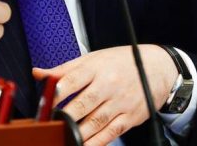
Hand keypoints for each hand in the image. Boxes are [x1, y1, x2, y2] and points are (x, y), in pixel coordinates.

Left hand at [33, 45, 176, 145]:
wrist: (157, 68)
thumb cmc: (120, 62)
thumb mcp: (93, 58)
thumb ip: (65, 69)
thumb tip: (38, 73)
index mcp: (96, 67)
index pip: (72, 79)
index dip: (56, 92)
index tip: (44, 103)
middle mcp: (108, 84)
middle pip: (83, 103)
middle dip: (65, 116)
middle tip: (50, 125)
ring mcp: (120, 102)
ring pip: (96, 121)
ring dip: (78, 133)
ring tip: (63, 138)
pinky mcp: (129, 117)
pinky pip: (111, 133)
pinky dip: (96, 142)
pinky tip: (84, 145)